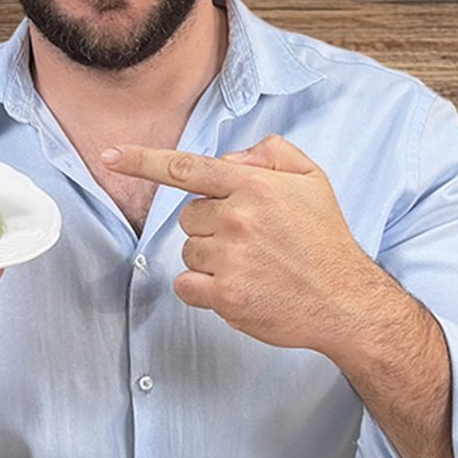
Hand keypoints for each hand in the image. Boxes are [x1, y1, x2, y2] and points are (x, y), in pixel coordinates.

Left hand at [102, 135, 406, 356]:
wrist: (347, 302)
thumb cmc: (326, 240)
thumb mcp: (312, 181)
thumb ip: (271, 154)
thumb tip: (229, 158)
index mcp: (255, 186)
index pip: (186, 167)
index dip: (142, 160)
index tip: (110, 155)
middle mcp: (238, 218)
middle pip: (189, 216)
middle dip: (212, 226)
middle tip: (253, 241)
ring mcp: (231, 258)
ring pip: (188, 251)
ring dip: (211, 259)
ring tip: (254, 266)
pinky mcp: (226, 296)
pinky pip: (186, 285)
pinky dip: (203, 290)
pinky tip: (238, 289)